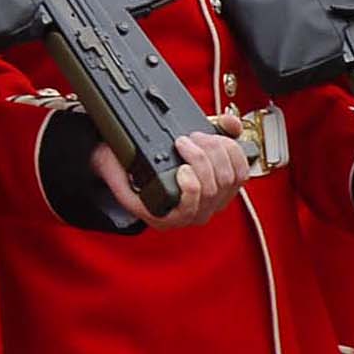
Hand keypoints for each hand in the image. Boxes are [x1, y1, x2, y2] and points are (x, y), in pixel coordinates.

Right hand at [93, 110, 253, 228]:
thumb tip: (152, 162)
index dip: (191, 185)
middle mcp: (191, 214)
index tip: (179, 164)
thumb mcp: (112, 163)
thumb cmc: (124, 164)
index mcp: (164, 216)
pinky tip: (218, 140)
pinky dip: (234, 151)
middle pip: (214, 188)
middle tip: (185, 139)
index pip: (190, 209)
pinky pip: (241, 172)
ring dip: (217, 151)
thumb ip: (123, 165)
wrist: (133, 161)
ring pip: (231, 178)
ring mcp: (212, 203)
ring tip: (198, 137)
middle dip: (202, 157)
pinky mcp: (226, 187)